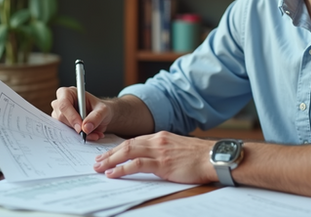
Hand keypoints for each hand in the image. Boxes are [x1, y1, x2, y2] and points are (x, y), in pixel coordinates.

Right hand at [51, 87, 111, 141]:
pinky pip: (66, 135)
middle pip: (61, 117)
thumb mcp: (103, 110)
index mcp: (67, 93)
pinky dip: (79, 138)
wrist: (101, 117)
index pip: (64, 104)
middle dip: (77, 128)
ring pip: (63, 128)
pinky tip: (90, 135)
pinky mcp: (61, 126)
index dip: (71, 117)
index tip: (81, 128)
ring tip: (94, 133)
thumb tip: (85, 128)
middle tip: (91, 133)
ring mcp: (58, 115)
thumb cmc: (100, 108)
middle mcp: (60, 103)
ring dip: (79, 134)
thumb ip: (96, 117)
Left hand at [93, 131, 216, 183]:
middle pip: (127, 145)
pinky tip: (112, 173)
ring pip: (128, 152)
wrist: (213, 157)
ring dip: (110, 160)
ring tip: (99, 168)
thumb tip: (153, 159)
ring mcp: (159, 152)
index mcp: (161, 137)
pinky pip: (136, 165)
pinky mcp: (162, 164)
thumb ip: (165, 150)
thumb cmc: (200, 157)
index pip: (134, 141)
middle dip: (110, 153)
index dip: (119, 148)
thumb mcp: (179, 148)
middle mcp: (157, 141)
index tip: (109, 154)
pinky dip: (121, 169)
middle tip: (97, 161)